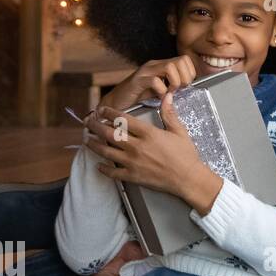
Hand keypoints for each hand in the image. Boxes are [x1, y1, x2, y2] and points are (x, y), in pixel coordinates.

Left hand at [85, 94, 222, 213]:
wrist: (188, 178)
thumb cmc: (185, 155)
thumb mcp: (179, 131)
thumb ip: (169, 113)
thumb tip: (168, 96)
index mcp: (148, 133)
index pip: (123, 119)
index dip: (110, 113)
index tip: (102, 110)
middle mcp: (137, 146)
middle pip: (109, 134)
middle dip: (95, 126)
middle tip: (88, 122)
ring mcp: (133, 162)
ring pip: (106, 152)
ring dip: (94, 145)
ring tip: (87, 140)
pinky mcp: (132, 176)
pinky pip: (112, 172)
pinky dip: (103, 169)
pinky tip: (98, 165)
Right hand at [99, 55, 197, 110]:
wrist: (115, 103)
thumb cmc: (139, 97)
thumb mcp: (161, 89)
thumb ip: (173, 85)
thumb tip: (190, 86)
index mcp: (161, 66)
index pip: (185, 59)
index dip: (190, 73)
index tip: (186, 86)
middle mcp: (154, 65)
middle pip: (180, 60)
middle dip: (185, 77)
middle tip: (178, 90)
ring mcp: (145, 72)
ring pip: (169, 67)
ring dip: (174, 82)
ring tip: (169, 92)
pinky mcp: (137, 81)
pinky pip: (155, 81)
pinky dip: (161, 91)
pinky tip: (159, 98)